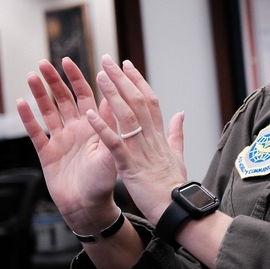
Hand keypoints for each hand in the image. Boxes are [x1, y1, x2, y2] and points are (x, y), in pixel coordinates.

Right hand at [16, 58, 119, 233]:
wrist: (88, 207)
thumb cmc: (105, 182)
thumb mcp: (112, 151)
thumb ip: (112, 127)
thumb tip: (116, 99)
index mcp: (95, 126)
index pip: (87, 95)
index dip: (79, 78)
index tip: (70, 61)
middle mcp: (78, 129)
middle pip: (64, 99)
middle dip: (56, 81)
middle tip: (46, 63)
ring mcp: (60, 140)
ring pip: (48, 111)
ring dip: (40, 94)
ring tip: (32, 75)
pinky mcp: (47, 153)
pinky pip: (35, 132)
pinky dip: (28, 118)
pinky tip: (21, 102)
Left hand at [84, 55, 187, 223]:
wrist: (178, 208)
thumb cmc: (175, 185)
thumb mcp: (178, 155)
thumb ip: (176, 133)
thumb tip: (180, 113)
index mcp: (160, 135)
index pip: (150, 100)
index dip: (137, 81)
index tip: (126, 65)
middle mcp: (151, 138)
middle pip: (137, 101)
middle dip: (122, 79)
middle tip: (107, 60)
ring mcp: (141, 150)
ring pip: (126, 116)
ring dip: (112, 94)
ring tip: (98, 75)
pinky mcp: (130, 165)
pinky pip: (115, 143)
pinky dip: (102, 128)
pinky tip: (89, 113)